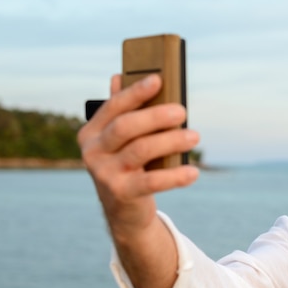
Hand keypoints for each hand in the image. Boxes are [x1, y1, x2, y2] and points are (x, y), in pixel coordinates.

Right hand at [78, 74, 199, 238]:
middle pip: (125, 127)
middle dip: (155, 116)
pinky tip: (193, 172)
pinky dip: (175, 176)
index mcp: (92, 132)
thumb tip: (119, 76)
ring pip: (140, 151)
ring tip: (194, 136)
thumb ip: (123, 111)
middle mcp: (92, 152)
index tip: (158, 79)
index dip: (135, 92)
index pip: (114, 107)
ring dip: (170, 141)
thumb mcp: (122, 140)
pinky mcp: (121, 194)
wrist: (123, 210)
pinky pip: (151, 182)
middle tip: (183, 111)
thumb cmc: (127, 165)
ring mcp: (104, 174)